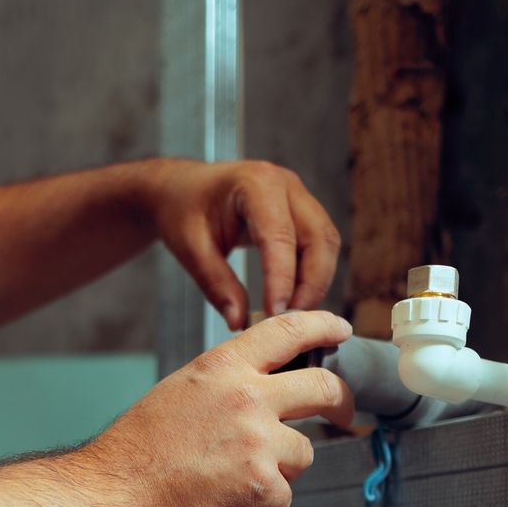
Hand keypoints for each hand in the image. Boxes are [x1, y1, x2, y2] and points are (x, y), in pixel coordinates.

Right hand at [81, 310, 354, 506]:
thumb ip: (227, 383)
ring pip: (304, 452)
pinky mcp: (264, 487)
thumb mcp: (181, 391)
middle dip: (341, 401)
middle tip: (343, 412)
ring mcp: (260, 443)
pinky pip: (284, 494)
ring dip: (281, 466)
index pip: (288, 331)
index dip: (322, 326)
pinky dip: (262, 502)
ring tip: (234, 475)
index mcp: (223, 367)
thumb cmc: (138, 450)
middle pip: (323, 387)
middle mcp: (248, 398)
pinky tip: (226, 499)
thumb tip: (265, 388)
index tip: (340, 329)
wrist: (118, 494)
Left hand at [140, 158, 342, 331]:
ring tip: (293, 316)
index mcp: (256, 184)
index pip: (280, 236)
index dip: (282, 278)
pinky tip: (294, 300)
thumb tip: (239, 322)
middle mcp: (286, 186)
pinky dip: (311, 276)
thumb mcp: (189, 248)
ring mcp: (298, 197)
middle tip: (292, 323)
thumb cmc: (182, 209)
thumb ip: (216, 285)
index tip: (276, 314)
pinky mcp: (300, 213)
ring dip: (316, 283)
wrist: (181, 189)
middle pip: (319, 238)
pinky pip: (318, 246)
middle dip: (311, 284)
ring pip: (325, 244)